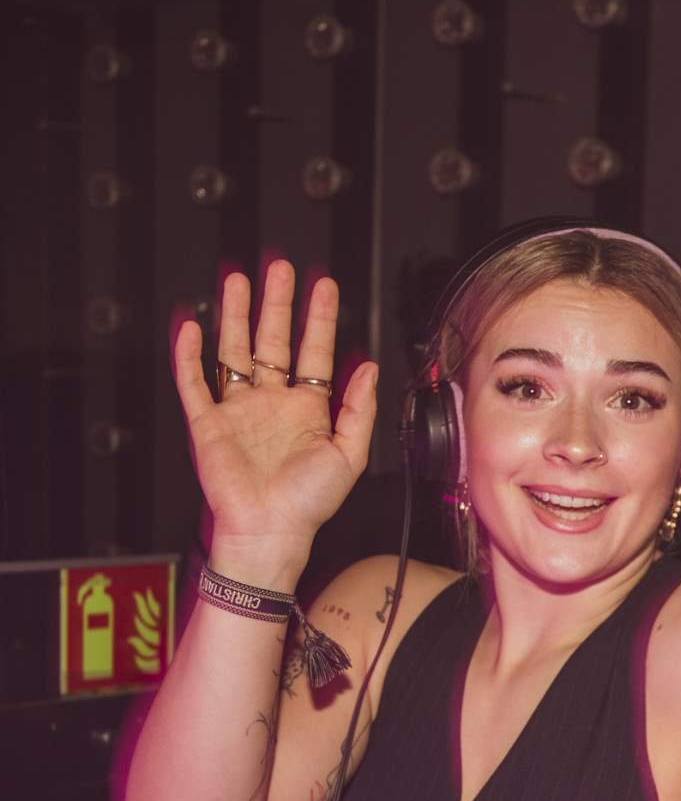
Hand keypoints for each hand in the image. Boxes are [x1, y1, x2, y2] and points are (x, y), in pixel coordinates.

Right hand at [173, 260, 377, 567]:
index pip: (314, 352)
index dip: (318, 319)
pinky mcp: (208, 424)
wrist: (270, 531)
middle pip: (272, 341)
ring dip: (236, 316)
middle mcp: (271, 404)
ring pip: (234, 351)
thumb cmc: (308, 504)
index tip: (324, 286)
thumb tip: (369, 367)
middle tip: (280, 268)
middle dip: (277, 304)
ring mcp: (238, 410)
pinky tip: (193, 326)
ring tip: (239, 280)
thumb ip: (359, 409)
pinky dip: (190, 354)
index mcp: (307, 410)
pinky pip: (194, 382)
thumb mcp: (350, 454)